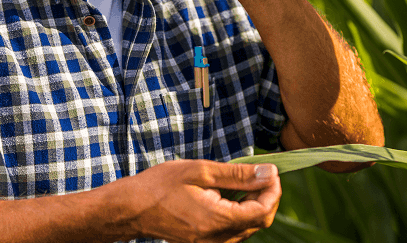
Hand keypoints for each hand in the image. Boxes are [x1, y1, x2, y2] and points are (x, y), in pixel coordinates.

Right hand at [114, 159, 280, 242]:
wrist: (132, 208)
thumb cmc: (162, 185)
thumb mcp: (201, 171)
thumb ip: (238, 175)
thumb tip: (269, 173)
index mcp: (217, 220)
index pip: (263, 211)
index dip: (273, 190)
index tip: (270, 171)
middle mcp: (217, 239)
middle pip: (259, 221)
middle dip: (265, 196)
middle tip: (258, 173)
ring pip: (248, 227)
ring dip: (252, 205)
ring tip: (239, 182)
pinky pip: (233, 232)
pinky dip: (238, 213)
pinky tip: (226, 196)